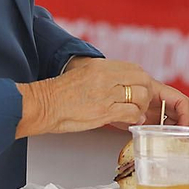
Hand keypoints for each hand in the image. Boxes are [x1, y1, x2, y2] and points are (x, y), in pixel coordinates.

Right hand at [17, 58, 188, 137]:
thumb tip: (126, 89)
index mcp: (102, 66)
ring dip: (141, 107)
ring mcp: (106, 92)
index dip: (143, 84)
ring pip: (140, 96)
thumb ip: (107, 79)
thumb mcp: (86, 77)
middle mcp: (106, 76)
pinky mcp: (104, 110)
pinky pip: (131, 113)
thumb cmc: (60, 96)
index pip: (136, 71)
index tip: (143, 94)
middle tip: (142, 106)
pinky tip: (130, 122)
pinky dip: (134, 119)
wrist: (41, 105)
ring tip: (134, 114)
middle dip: (147, 95)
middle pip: (143, 81)